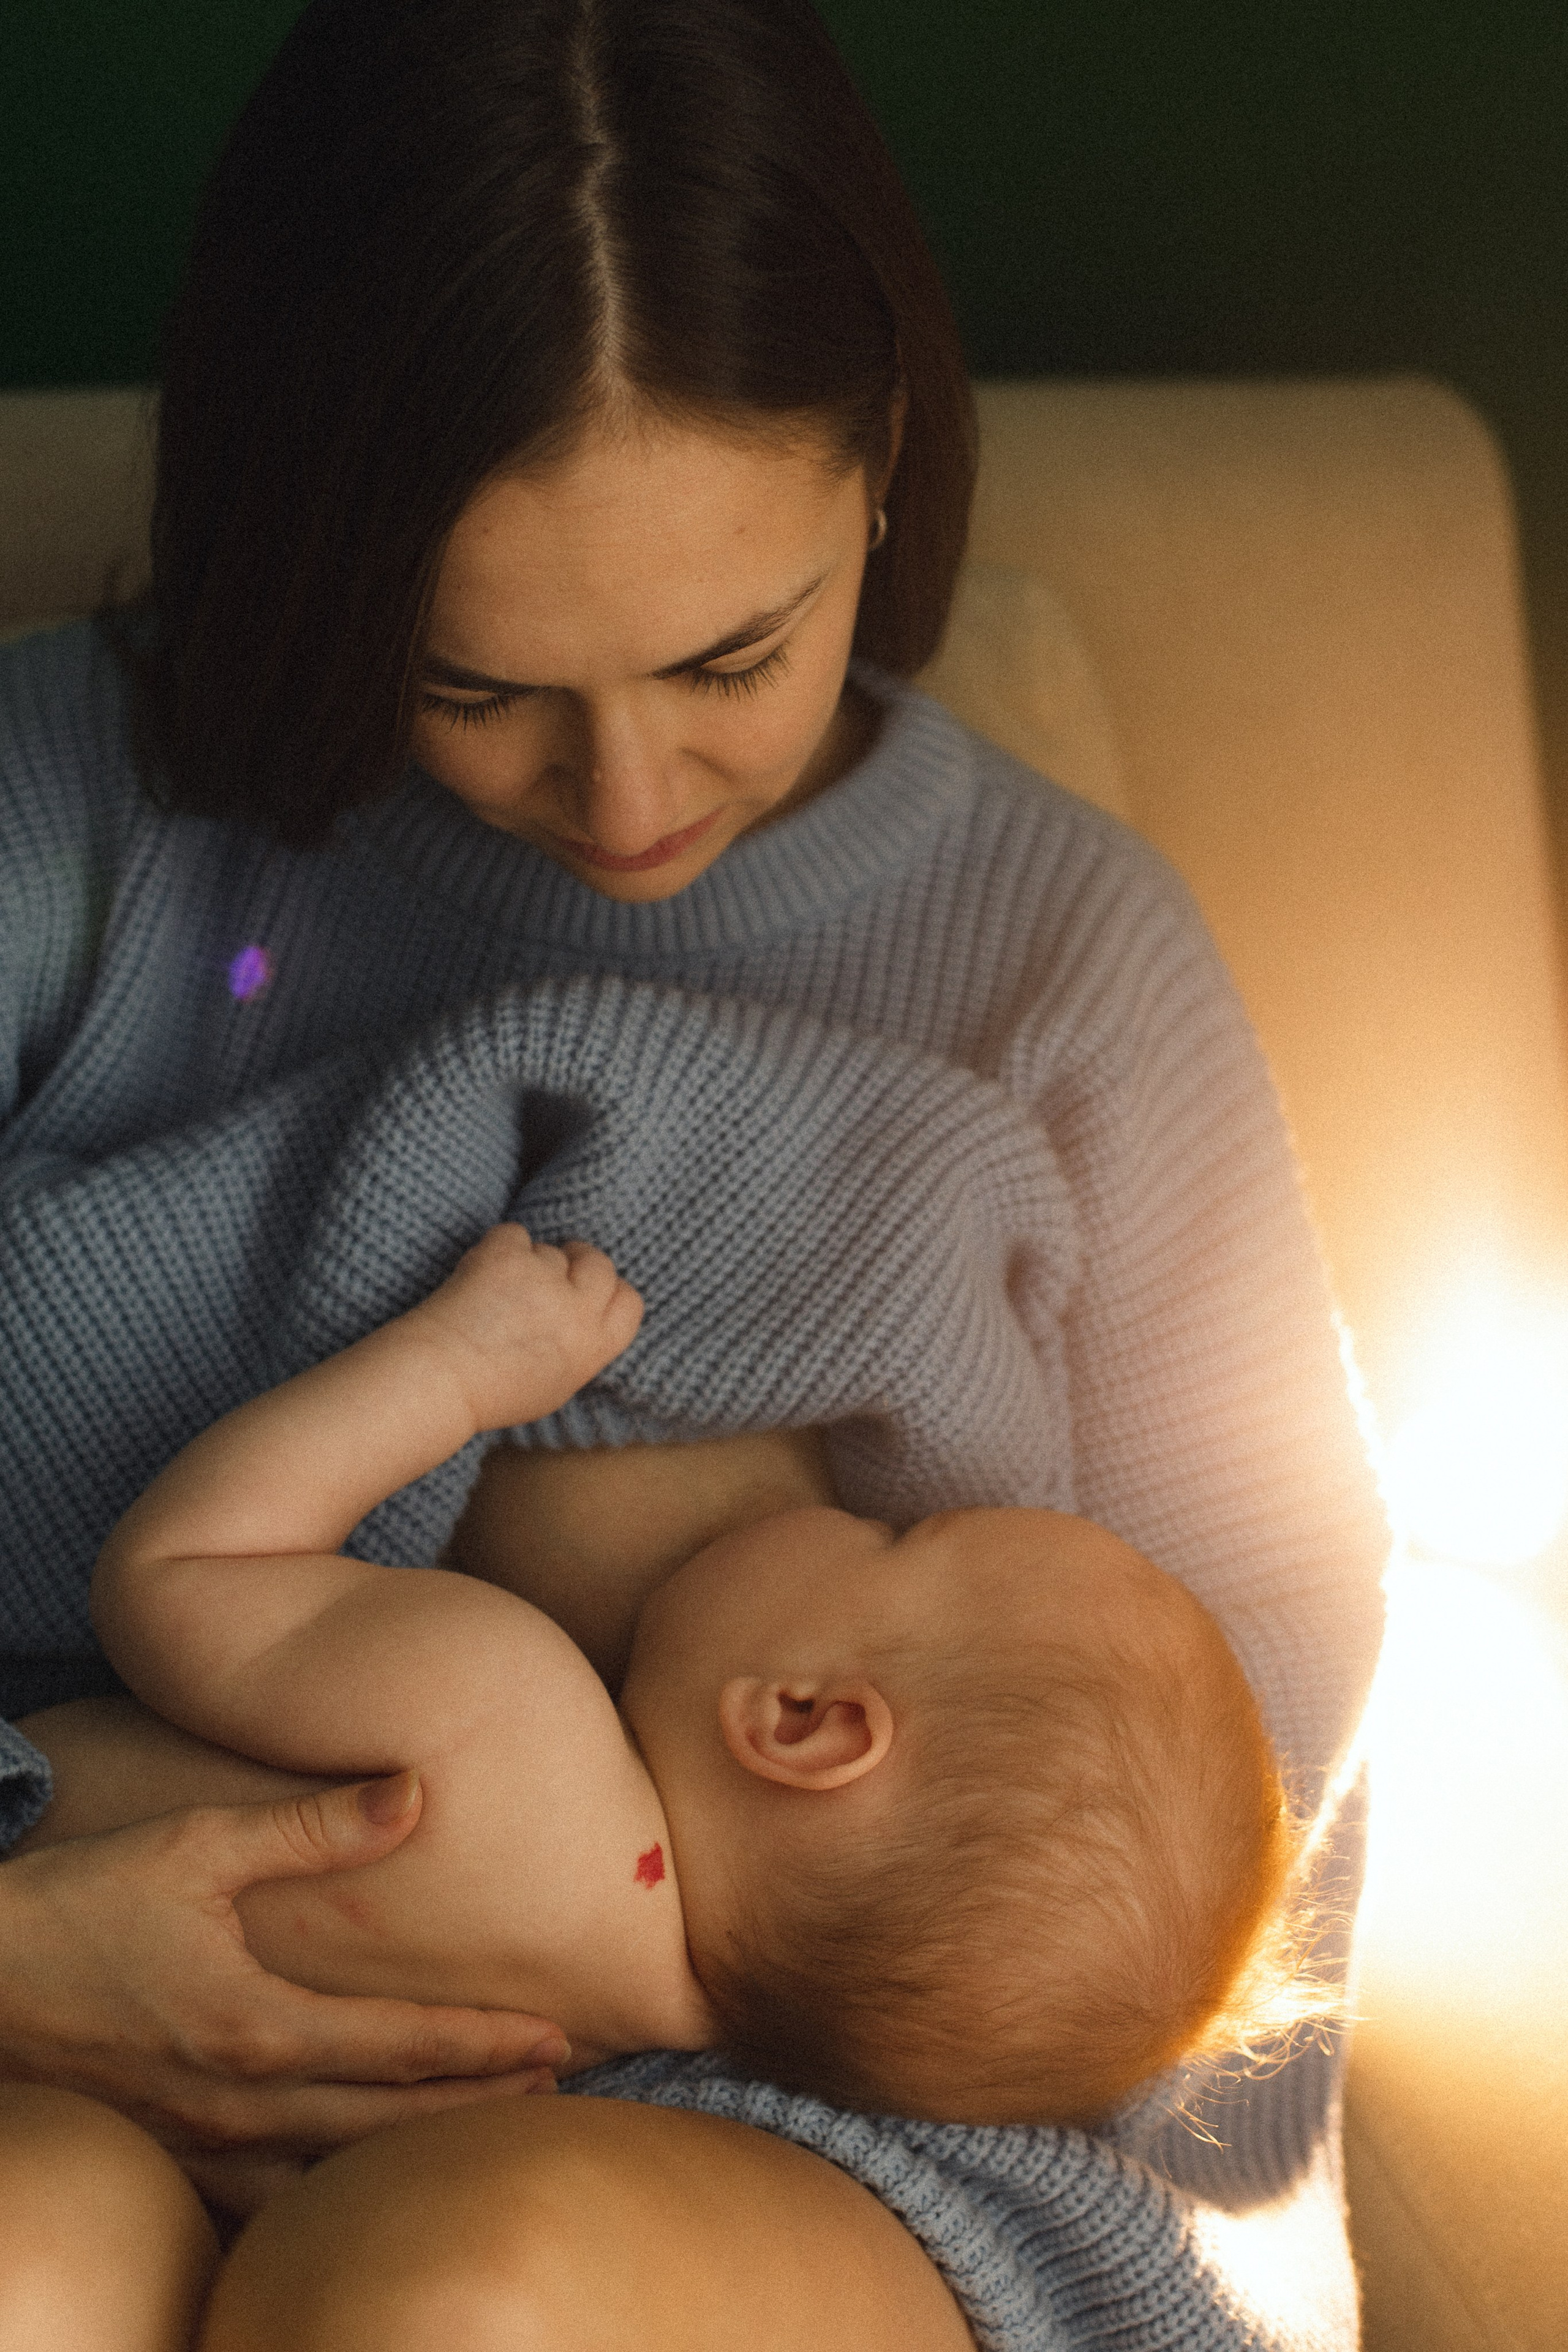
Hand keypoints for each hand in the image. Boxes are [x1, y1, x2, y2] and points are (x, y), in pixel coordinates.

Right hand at [0, 1773, 566, 2174]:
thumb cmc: (78, 1905)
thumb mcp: (194, 1845)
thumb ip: (311, 1827)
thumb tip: (414, 1792)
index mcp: (257, 2029)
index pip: (401, 2047)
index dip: (485, 2047)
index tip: (558, 2041)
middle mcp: (238, 2104)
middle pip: (386, 2124)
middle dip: (477, 2109)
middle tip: (557, 2093)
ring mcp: (200, 2147)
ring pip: (333, 2172)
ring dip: (412, 2154)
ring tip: (482, 2132)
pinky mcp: (167, 2160)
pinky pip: (266, 2200)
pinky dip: (329, 2190)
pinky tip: (360, 2172)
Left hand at [408, 1223, 643, 1430]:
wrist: (439, 1380)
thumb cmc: (491, 1391)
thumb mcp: (557, 1384)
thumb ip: (581, 1347)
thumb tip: (586, 1316)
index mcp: (593, 1347)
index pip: (629, 1302)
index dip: (610, 1292)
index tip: (588, 1290)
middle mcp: (576, 1310)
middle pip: (600, 1265)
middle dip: (580, 1262)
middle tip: (553, 1269)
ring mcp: (543, 1279)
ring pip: (550, 1251)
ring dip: (530, 1263)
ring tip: (498, 1294)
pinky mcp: (508, 1256)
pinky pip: (514, 1235)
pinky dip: (500, 1248)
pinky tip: (481, 1275)